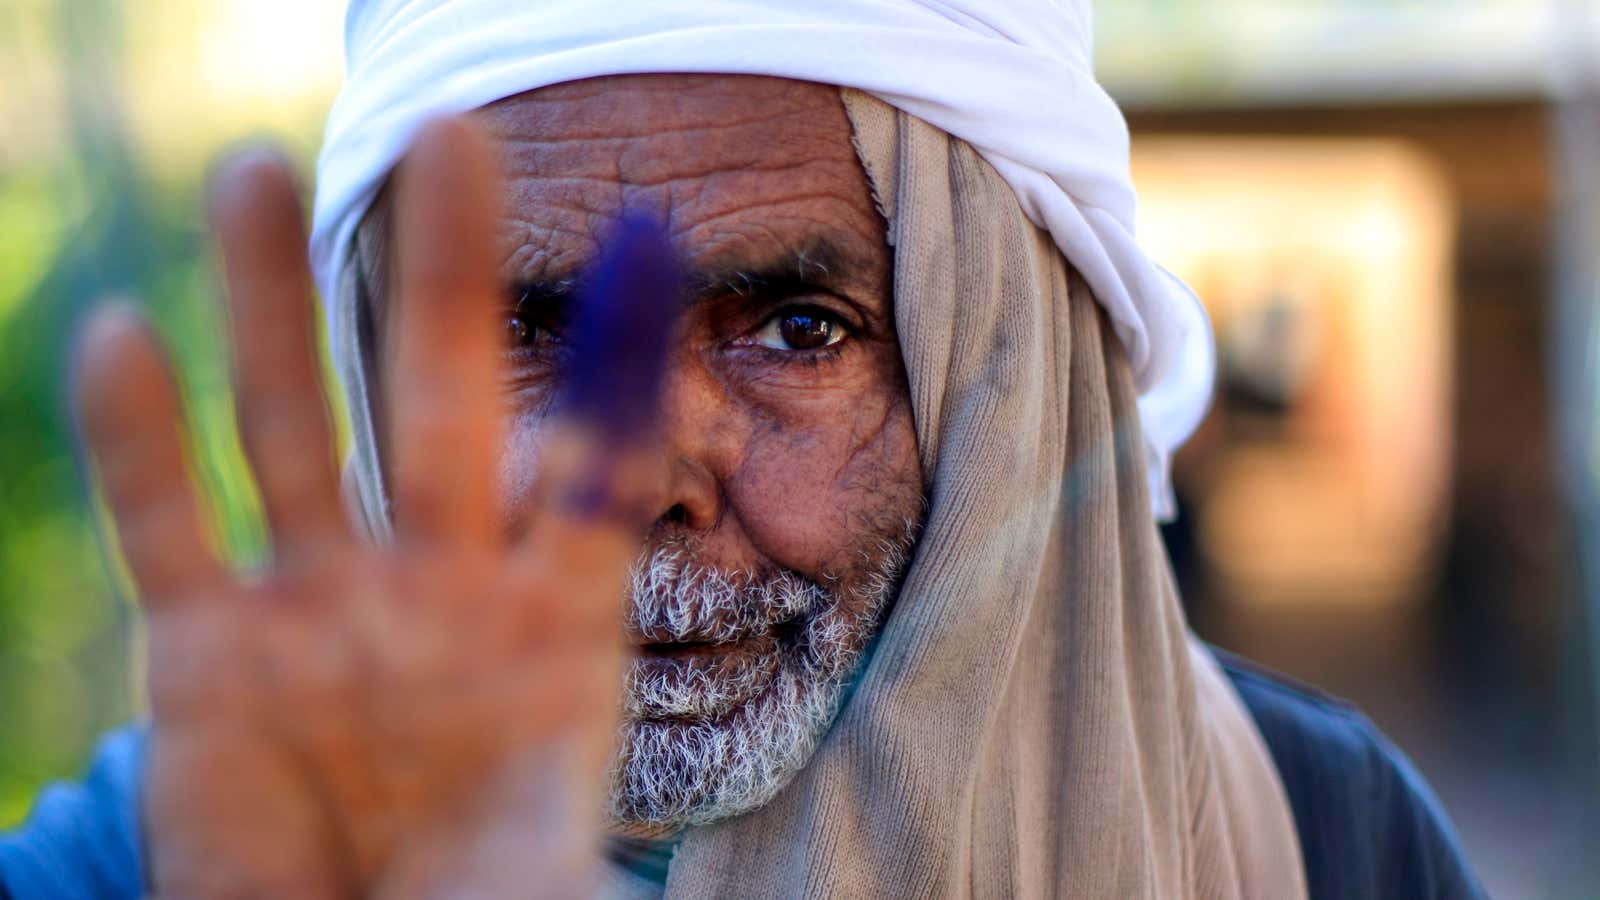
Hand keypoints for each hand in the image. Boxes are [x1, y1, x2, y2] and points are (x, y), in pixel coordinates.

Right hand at [72, 118, 662, 896]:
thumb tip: (632, 832)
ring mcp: (318, 607)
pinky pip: (169, 527)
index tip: (644, 248)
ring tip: (257, 175)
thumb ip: (581, 822)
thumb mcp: (541, 879)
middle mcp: (436, 589)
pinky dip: (135, 442)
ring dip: (273, 308)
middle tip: (451, 138)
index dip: (616, 369)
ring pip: (292, 428)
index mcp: (549, 630)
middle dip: (445, 277)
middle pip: (442, 402)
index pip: (594, 474)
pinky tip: (122, 335)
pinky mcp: (206, 651)